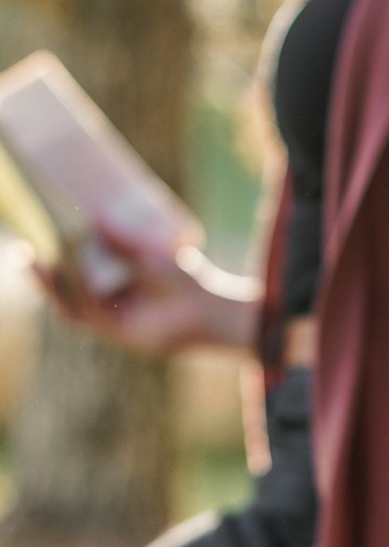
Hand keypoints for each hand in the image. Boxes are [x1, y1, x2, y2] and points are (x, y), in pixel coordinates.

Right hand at [29, 225, 260, 355]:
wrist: (209, 309)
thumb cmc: (185, 280)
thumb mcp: (149, 252)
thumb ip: (123, 237)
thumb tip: (94, 212)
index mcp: (110, 287)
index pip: (69, 277)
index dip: (47, 262)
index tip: (31, 237)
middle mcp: (106, 307)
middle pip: (61, 293)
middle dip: (38, 274)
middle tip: (21, 249)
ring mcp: (109, 322)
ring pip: (68, 306)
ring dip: (49, 285)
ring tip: (36, 259)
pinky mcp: (116, 334)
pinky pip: (87, 314)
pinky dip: (78, 293)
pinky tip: (70, 270)